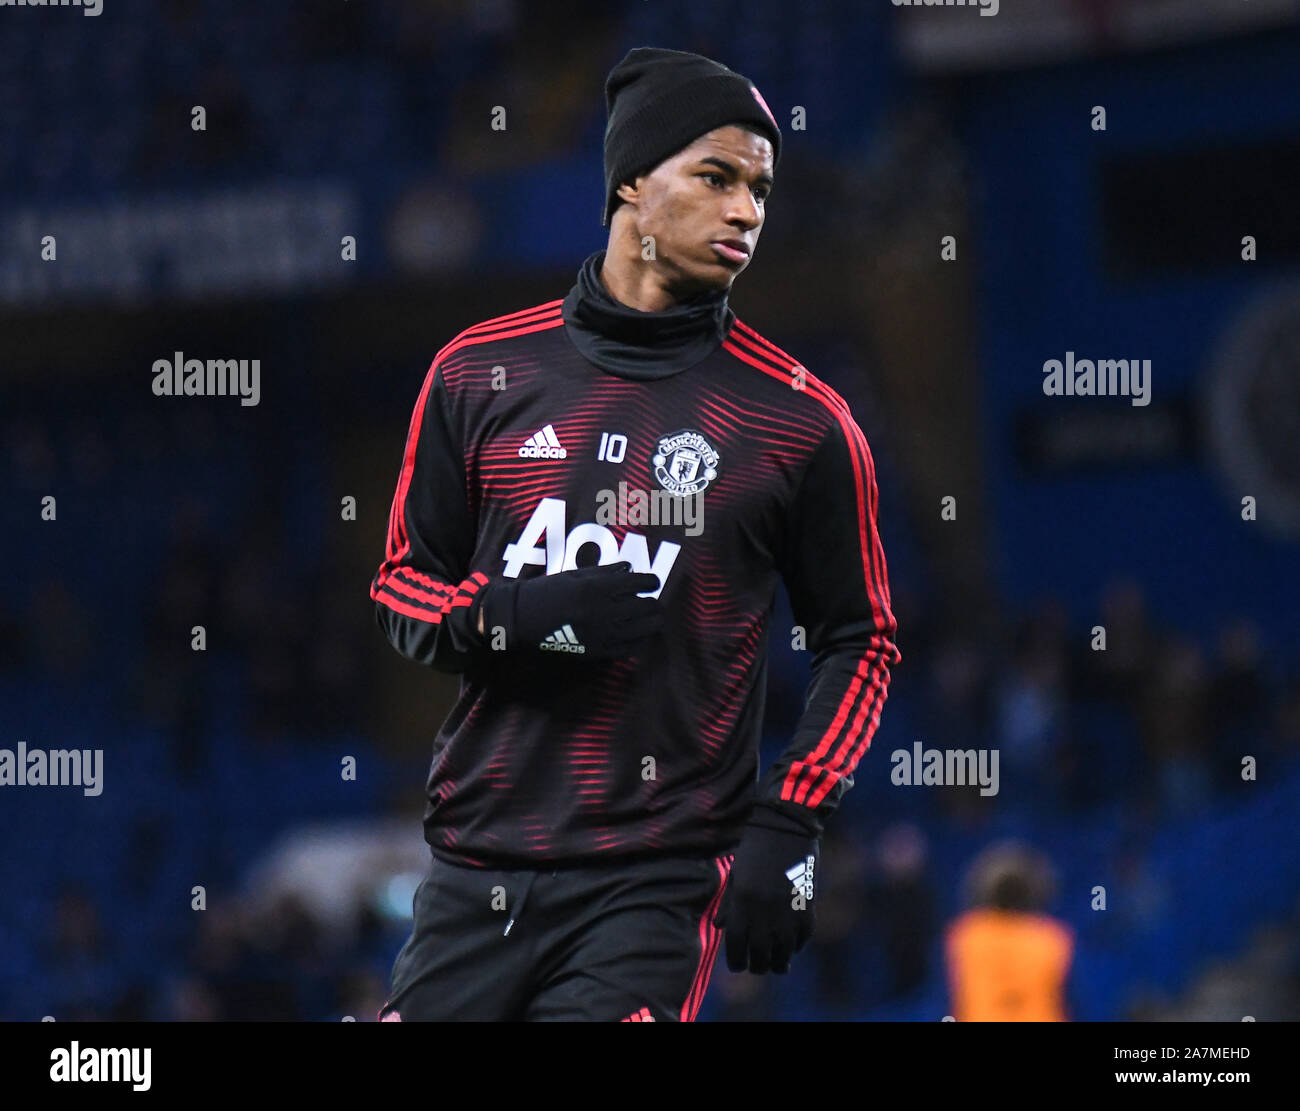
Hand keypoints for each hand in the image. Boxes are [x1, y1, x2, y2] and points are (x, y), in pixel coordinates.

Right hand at [475, 562, 663, 659]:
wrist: (523, 619)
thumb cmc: (547, 591)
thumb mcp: (575, 575)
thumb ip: (605, 572)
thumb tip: (630, 569)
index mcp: (597, 588)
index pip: (638, 583)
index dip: (651, 581)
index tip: (653, 582)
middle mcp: (603, 610)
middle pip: (646, 607)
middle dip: (654, 603)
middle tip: (653, 601)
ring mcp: (602, 633)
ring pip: (643, 629)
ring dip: (652, 622)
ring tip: (652, 618)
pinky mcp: (597, 651)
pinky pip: (629, 649)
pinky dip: (640, 641)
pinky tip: (640, 636)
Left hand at [713, 811, 818, 973]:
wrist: (786, 826)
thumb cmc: (755, 848)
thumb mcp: (736, 874)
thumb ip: (729, 904)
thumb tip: (720, 928)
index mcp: (742, 901)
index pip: (737, 945)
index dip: (735, 961)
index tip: (736, 965)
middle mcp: (764, 910)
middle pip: (760, 955)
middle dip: (757, 965)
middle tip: (756, 966)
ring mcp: (787, 910)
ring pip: (783, 953)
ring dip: (779, 962)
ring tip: (776, 964)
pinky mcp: (807, 907)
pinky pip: (802, 939)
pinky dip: (796, 946)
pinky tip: (791, 946)